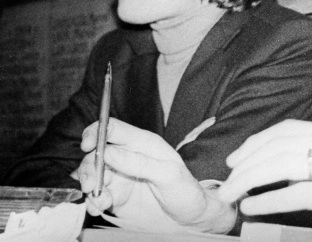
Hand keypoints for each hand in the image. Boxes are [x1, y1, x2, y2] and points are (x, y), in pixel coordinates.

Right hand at [77, 118, 233, 232]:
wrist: (189, 218)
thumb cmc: (185, 191)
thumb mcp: (168, 174)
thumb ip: (139, 162)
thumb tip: (109, 152)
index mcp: (143, 144)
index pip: (113, 129)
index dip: (96, 132)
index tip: (87, 146)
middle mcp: (128, 157)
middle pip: (97, 153)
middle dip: (88, 167)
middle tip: (90, 184)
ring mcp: (121, 177)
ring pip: (92, 175)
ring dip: (89, 186)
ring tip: (100, 200)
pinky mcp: (116, 196)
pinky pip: (96, 196)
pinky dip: (92, 202)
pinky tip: (99, 207)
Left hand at [218, 120, 311, 241]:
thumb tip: (292, 175)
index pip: (290, 128)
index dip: (258, 141)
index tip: (238, 158)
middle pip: (279, 143)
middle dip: (245, 161)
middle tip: (226, 180)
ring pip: (281, 164)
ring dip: (249, 179)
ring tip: (231, 196)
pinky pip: (296, 192)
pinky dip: (268, 199)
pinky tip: (252, 208)